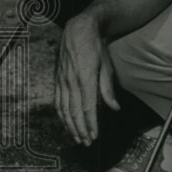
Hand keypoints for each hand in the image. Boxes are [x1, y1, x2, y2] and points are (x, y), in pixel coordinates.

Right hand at [54, 13, 119, 145]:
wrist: (77, 30)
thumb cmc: (95, 46)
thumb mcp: (106, 66)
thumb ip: (108, 89)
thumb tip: (114, 107)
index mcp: (85, 78)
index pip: (87, 107)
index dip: (91, 125)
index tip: (94, 136)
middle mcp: (71, 80)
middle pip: (74, 112)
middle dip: (80, 129)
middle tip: (86, 142)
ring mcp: (62, 80)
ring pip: (63, 108)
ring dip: (70, 125)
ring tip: (76, 137)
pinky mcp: (57, 78)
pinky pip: (57, 100)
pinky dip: (61, 114)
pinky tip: (65, 122)